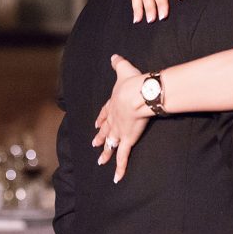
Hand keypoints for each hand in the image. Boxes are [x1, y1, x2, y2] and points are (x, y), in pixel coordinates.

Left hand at [92, 55, 152, 181]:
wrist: (137, 94)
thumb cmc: (133, 82)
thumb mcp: (123, 69)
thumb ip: (118, 63)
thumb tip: (113, 56)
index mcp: (113, 104)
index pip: (105, 113)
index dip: (101, 119)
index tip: (96, 123)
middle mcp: (114, 120)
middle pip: (106, 131)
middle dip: (100, 138)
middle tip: (95, 144)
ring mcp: (119, 131)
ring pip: (111, 146)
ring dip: (106, 154)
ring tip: (101, 162)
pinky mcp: (127, 140)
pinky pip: (122, 157)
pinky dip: (120, 168)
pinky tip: (116, 178)